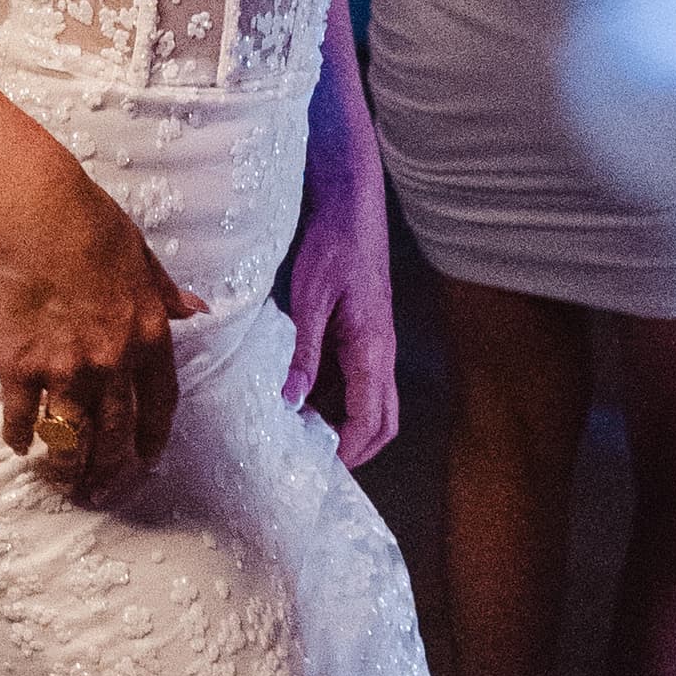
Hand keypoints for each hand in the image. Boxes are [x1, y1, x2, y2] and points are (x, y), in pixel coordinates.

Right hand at [0, 152, 202, 492]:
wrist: (35, 215)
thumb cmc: (91, 225)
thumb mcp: (144, 258)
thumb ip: (167, 293)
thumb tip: (196, 309)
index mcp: (149, 336)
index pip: (161, 403)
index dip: (154, 437)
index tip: (147, 458)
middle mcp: (113, 363)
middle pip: (117, 433)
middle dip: (112, 469)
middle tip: (102, 489)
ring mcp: (66, 369)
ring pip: (72, 437)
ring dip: (68, 466)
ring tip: (64, 481)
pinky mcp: (21, 367)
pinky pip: (22, 416)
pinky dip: (19, 435)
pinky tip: (17, 445)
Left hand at [282, 156, 400, 469]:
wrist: (352, 208)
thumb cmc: (334, 246)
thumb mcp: (310, 299)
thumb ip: (303, 352)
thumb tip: (292, 401)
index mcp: (371, 348)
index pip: (368, 418)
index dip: (346, 450)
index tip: (317, 467)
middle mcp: (382, 352)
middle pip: (383, 422)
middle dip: (357, 450)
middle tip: (319, 464)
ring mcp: (377, 345)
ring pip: (376, 404)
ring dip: (350, 427)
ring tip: (308, 438)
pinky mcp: (366, 336)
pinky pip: (359, 381)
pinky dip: (340, 402)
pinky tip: (305, 399)